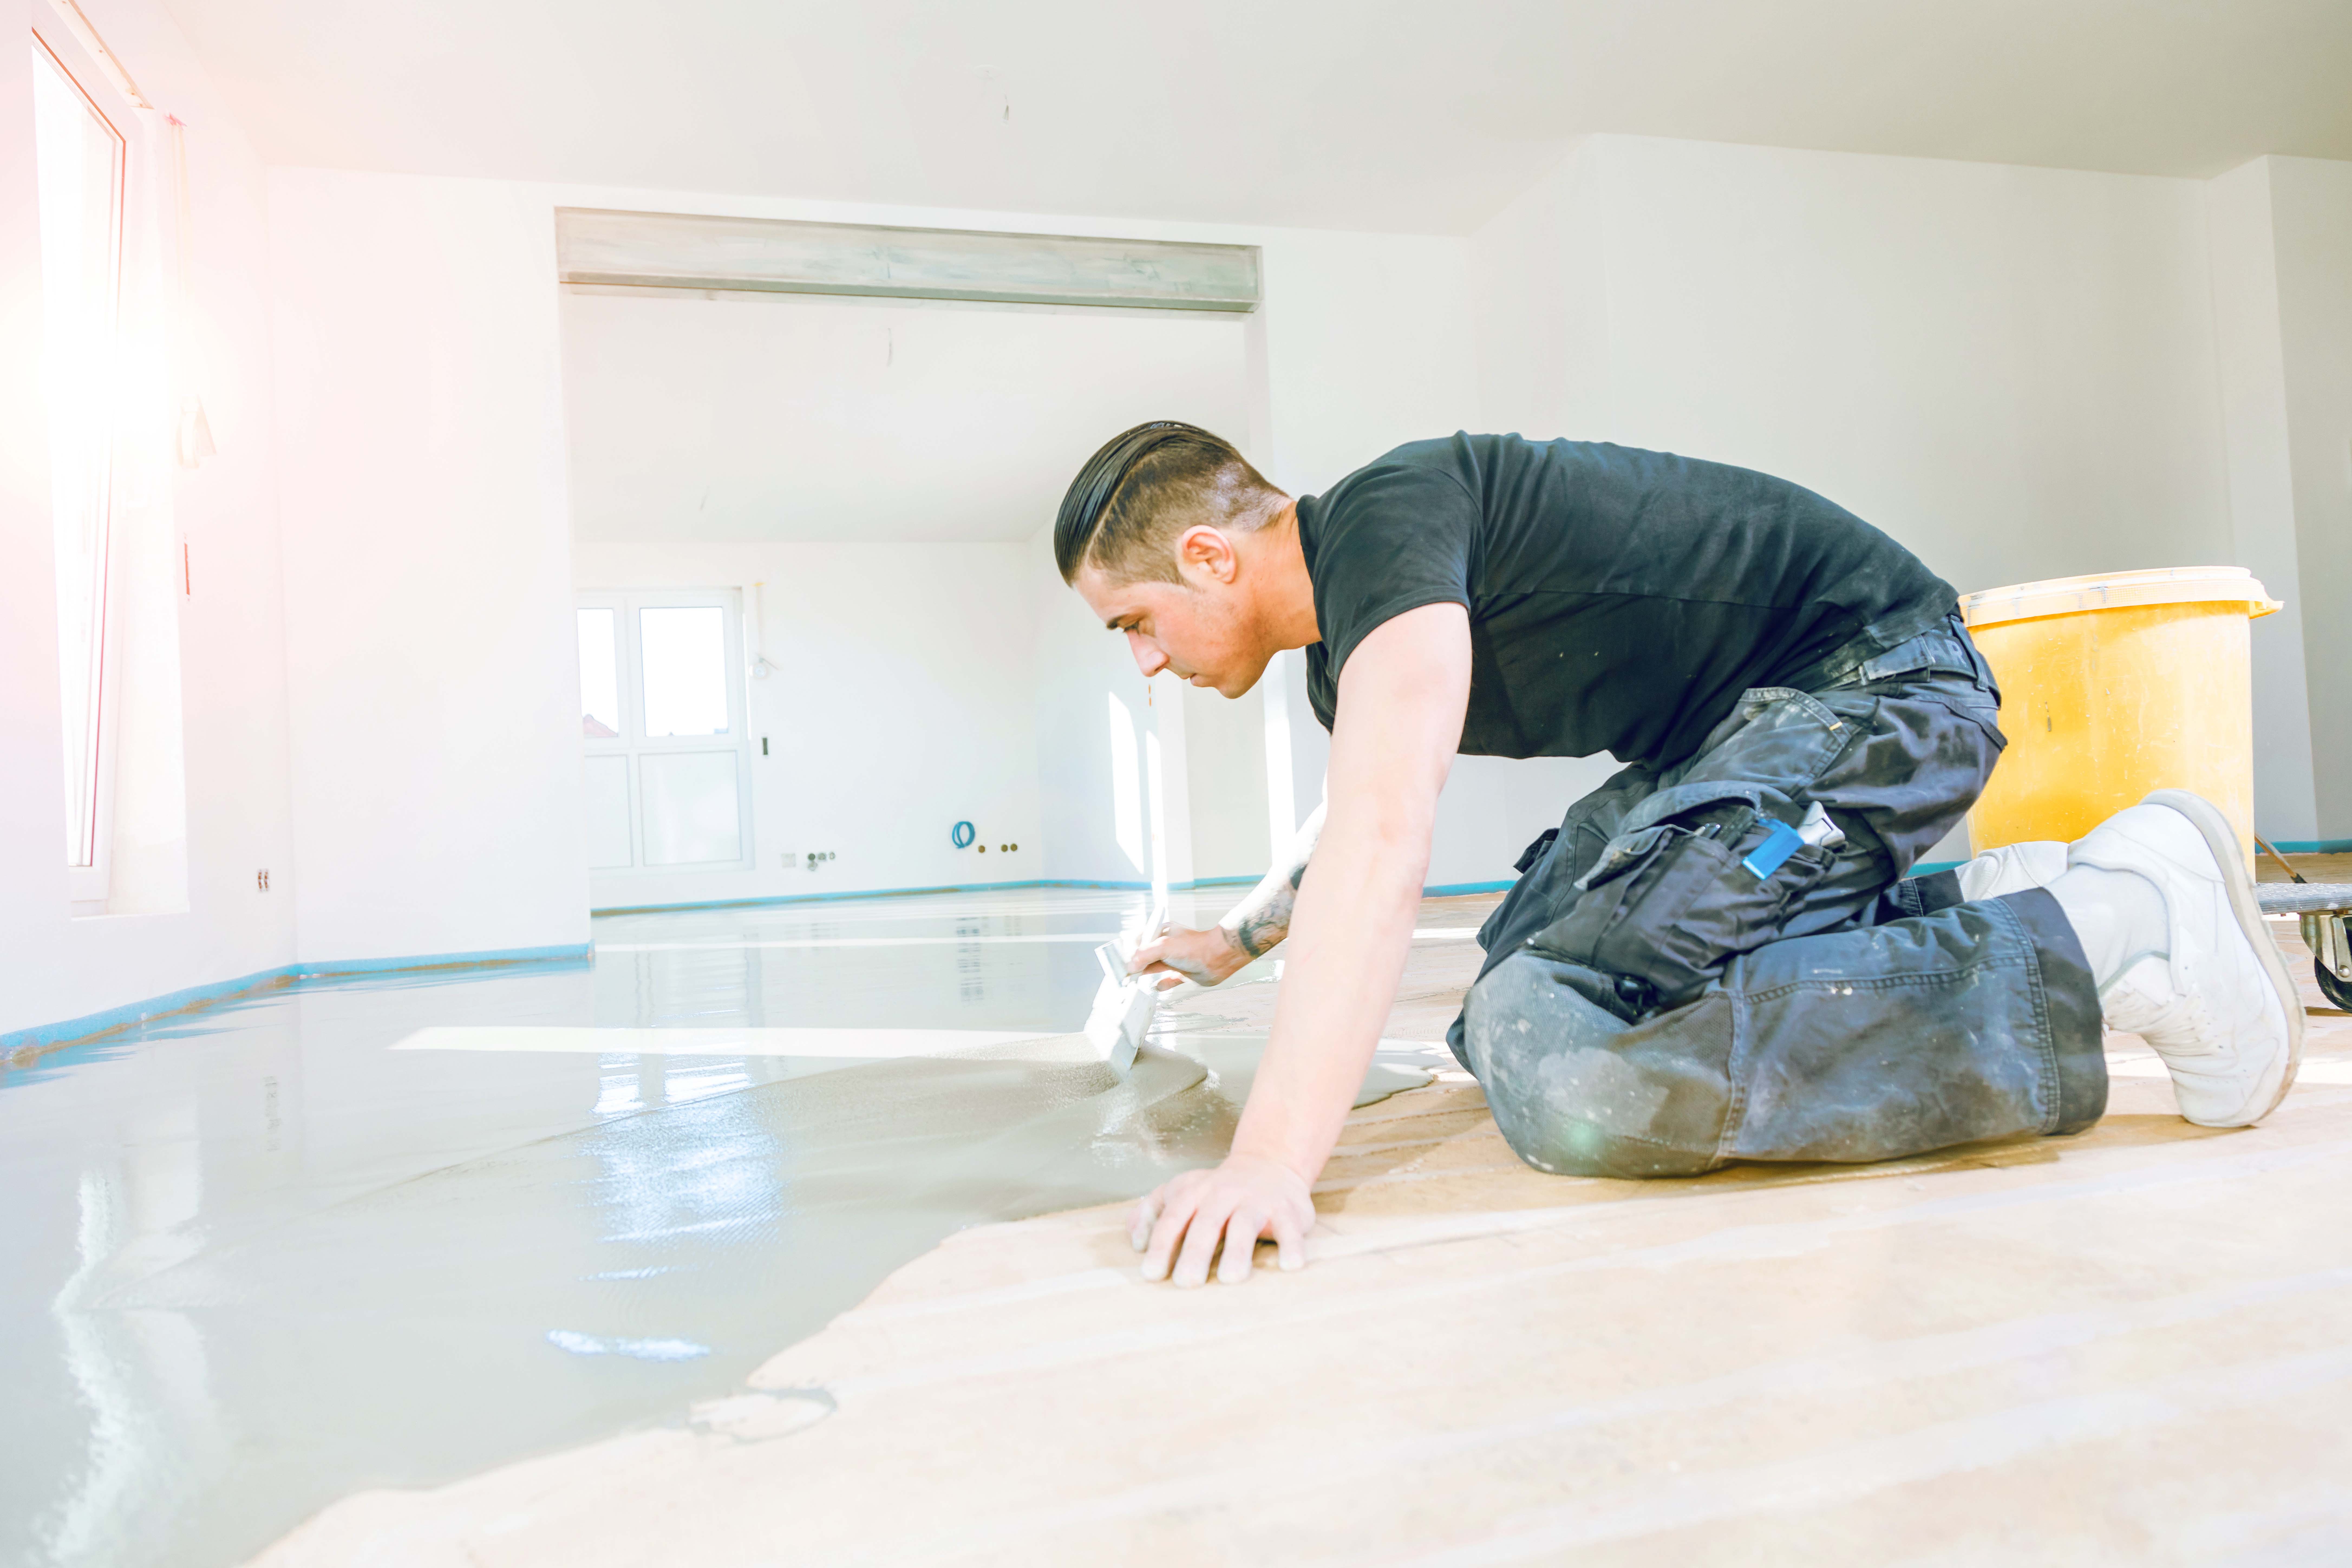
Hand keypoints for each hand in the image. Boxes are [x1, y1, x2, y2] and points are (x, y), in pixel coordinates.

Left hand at [1129, 1153, 1313, 1285]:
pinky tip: (1290, 1266)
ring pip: (1245, 1225)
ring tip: (1232, 1278)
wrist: (1269, 1163)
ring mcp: (1256, 1202)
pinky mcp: (1287, 1211)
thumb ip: (1152, 1211)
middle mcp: (1224, 1195)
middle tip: (1186, 1282)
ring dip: (1239, 1251)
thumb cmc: (1217, 1190)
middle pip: (1207, 1223)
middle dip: (1195, 1252)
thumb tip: (1135, 1240)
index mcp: (1194, 1194)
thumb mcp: (1181, 1191)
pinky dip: (1291, 1246)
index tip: (1151, 1274)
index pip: (1173, 1219)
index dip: (1161, 1245)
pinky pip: (1289, 1229)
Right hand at [1130, 923, 1253, 990]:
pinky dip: (1161, 985)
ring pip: (1153, 969)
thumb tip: (1129, 967)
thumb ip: (1143, 955)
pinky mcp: (1182, 974)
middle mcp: (1166, 946)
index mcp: (1160, 934)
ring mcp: (1174, 960)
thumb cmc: (1194, 947)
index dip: (1127, 952)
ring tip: (1131, 983)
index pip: (1137, 941)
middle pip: (1144, 956)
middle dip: (1133, 966)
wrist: (1219, 957)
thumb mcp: (1163, 946)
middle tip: (1121, 977)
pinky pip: (1168, 980)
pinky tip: (1156, 987)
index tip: (1118, 964)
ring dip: (1143, 975)